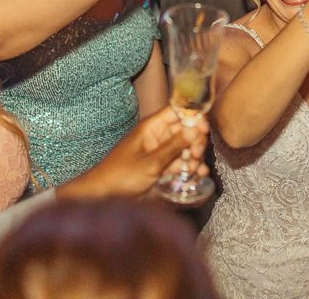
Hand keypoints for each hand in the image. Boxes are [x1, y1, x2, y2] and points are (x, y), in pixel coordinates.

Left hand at [61, 108, 208, 199]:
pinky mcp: (160, 166)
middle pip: (186, 130)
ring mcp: (159, 151)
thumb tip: (196, 129)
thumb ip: (174, 146)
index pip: (178, 112)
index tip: (205, 131)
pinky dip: (189, 168)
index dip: (194, 117)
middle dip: (196, 142)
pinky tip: (197, 176)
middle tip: (197, 155)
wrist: (102, 196)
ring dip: (194, 157)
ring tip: (196, 170)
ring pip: (185, 148)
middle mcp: (157, 136)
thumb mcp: (150, 162)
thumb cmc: (121, 175)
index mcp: (152, 127)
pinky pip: (179, 162)